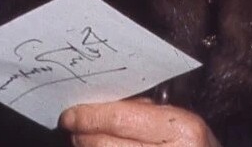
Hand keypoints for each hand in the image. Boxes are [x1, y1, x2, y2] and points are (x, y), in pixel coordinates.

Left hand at [60, 98, 220, 146]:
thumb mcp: (180, 125)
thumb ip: (146, 113)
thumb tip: (99, 108)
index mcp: (182, 129)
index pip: (119, 119)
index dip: (88, 116)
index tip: (69, 114)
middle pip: (105, 144)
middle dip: (82, 136)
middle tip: (71, 128)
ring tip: (81, 142)